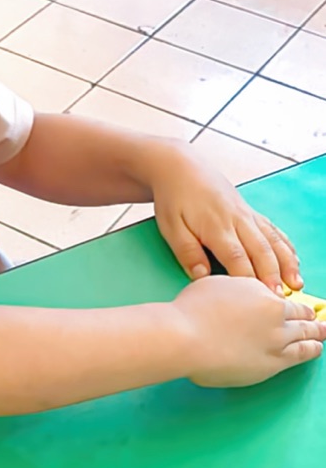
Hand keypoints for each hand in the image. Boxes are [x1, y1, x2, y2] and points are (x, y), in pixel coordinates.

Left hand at [149, 145, 302, 295]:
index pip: (237, 257)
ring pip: (273, 241)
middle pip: (261, 251)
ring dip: (287, 263)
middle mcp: (238, 220)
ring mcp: (247, 215)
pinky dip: (286, 246)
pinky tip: (294, 261)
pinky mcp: (250, 212)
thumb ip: (187, 252)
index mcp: (216, 226)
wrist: (181, 167)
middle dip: (273, 276)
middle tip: (280, 300)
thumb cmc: (174, 199)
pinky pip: (273, 230)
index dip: (248, 279)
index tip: (256, 299)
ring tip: (296, 284)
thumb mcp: (171, 227)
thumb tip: (201, 276)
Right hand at [173, 276, 324, 387]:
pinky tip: (315, 351)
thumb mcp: (217, 285)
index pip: (289, 301)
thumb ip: (240, 290)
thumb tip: (249, 293)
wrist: (185, 337)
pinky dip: (310, 351)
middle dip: (314, 320)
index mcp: (263, 295)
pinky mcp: (270, 364)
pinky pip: (299, 356)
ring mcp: (275, 341)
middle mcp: (275, 316)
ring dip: (317, 336)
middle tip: (322, 322)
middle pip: (302, 318)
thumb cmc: (192, 310)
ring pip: (305, 337)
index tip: (304, 308)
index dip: (299, 306)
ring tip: (323, 336)